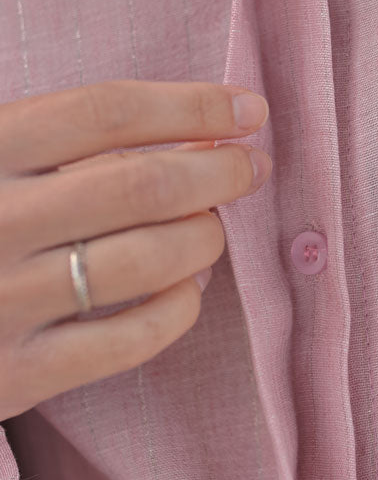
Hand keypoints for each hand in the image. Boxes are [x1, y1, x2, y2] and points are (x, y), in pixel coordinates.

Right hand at [0, 80, 271, 420]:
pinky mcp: (16, 373)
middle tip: (250, 169)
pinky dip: (180, 307)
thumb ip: (49, 139)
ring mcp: (2, 301)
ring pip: (150, 257)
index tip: (247, 111)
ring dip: (206, 237)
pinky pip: (132, 338)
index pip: (106, 110)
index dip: (191, 106)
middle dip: (219, 171)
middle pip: (143, 182)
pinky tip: (189, 287)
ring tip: (214, 228)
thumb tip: (188, 129)